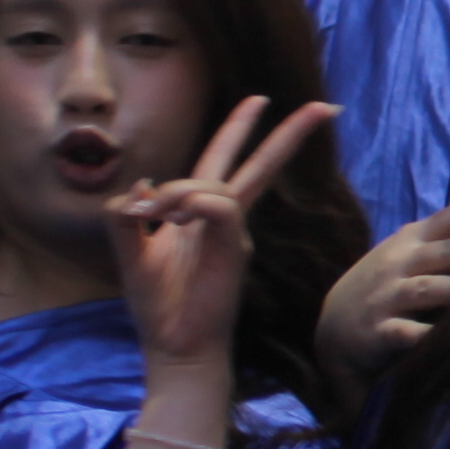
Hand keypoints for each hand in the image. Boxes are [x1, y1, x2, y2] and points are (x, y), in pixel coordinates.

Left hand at [112, 97, 338, 371]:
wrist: (175, 347)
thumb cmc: (157, 307)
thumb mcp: (127, 255)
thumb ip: (125, 218)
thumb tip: (140, 185)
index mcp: (201, 218)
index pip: (224, 164)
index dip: (240, 130)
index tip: (261, 101)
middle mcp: (224, 221)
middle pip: (258, 166)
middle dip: (286, 134)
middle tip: (325, 106)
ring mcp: (234, 234)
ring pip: (218, 183)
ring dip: (177, 191)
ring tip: (149, 217)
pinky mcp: (234, 247)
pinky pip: (219, 205)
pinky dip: (188, 202)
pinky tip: (165, 219)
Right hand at [322, 195, 449, 381]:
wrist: (334, 325)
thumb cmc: (392, 277)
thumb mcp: (421, 240)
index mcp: (417, 237)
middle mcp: (402, 261)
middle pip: (449, 251)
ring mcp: (387, 295)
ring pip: (429, 289)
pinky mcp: (378, 331)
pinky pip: (404, 333)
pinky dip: (425, 336)